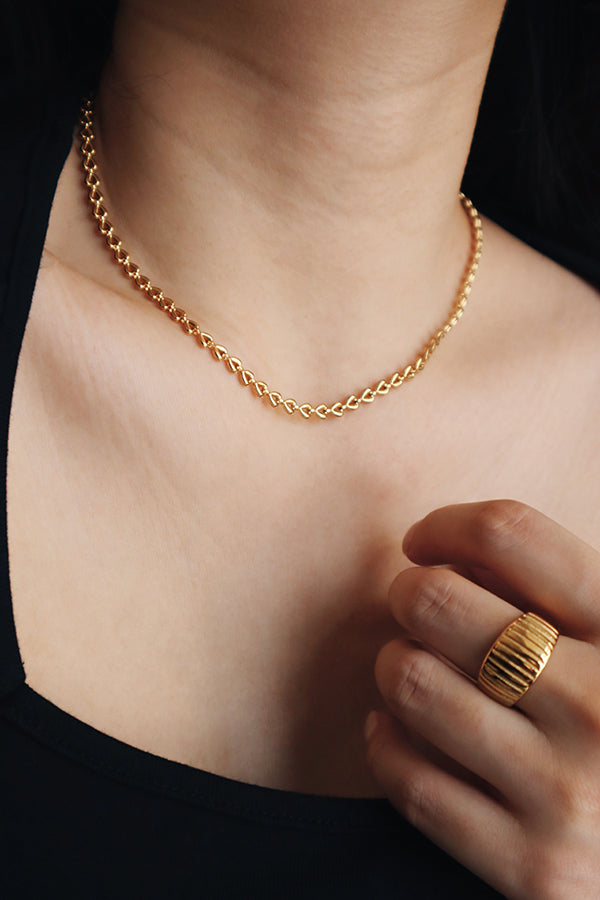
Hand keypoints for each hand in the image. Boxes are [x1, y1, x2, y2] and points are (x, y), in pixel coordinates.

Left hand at [364, 500, 599, 899]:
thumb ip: (556, 595)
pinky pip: (409, 780)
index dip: (447, 524)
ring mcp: (566, 791)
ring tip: (415, 668)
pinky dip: (386, 743)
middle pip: (437, 599)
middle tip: (417, 607)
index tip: (424, 541)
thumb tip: (451, 552)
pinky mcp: (533, 867)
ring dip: (394, 664)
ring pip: (409, 681)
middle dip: (409, 592)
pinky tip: (397, 729)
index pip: (510, 534)